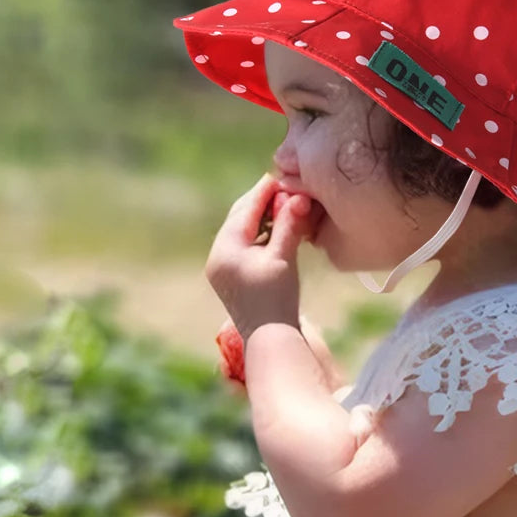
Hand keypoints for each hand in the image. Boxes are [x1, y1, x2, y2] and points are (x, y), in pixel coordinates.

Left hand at [204, 173, 322, 338]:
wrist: (270, 340)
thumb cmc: (277, 299)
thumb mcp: (283, 258)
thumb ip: (289, 224)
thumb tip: (298, 195)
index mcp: (225, 249)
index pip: (245, 209)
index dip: (264, 191)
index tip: (281, 176)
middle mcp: (217, 256)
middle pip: (240, 218)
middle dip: (261, 203)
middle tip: (283, 188)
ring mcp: (221, 269)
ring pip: (242, 233)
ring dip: (262, 219)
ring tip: (283, 207)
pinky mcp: (230, 279)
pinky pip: (244, 247)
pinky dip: (260, 236)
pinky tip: (276, 232)